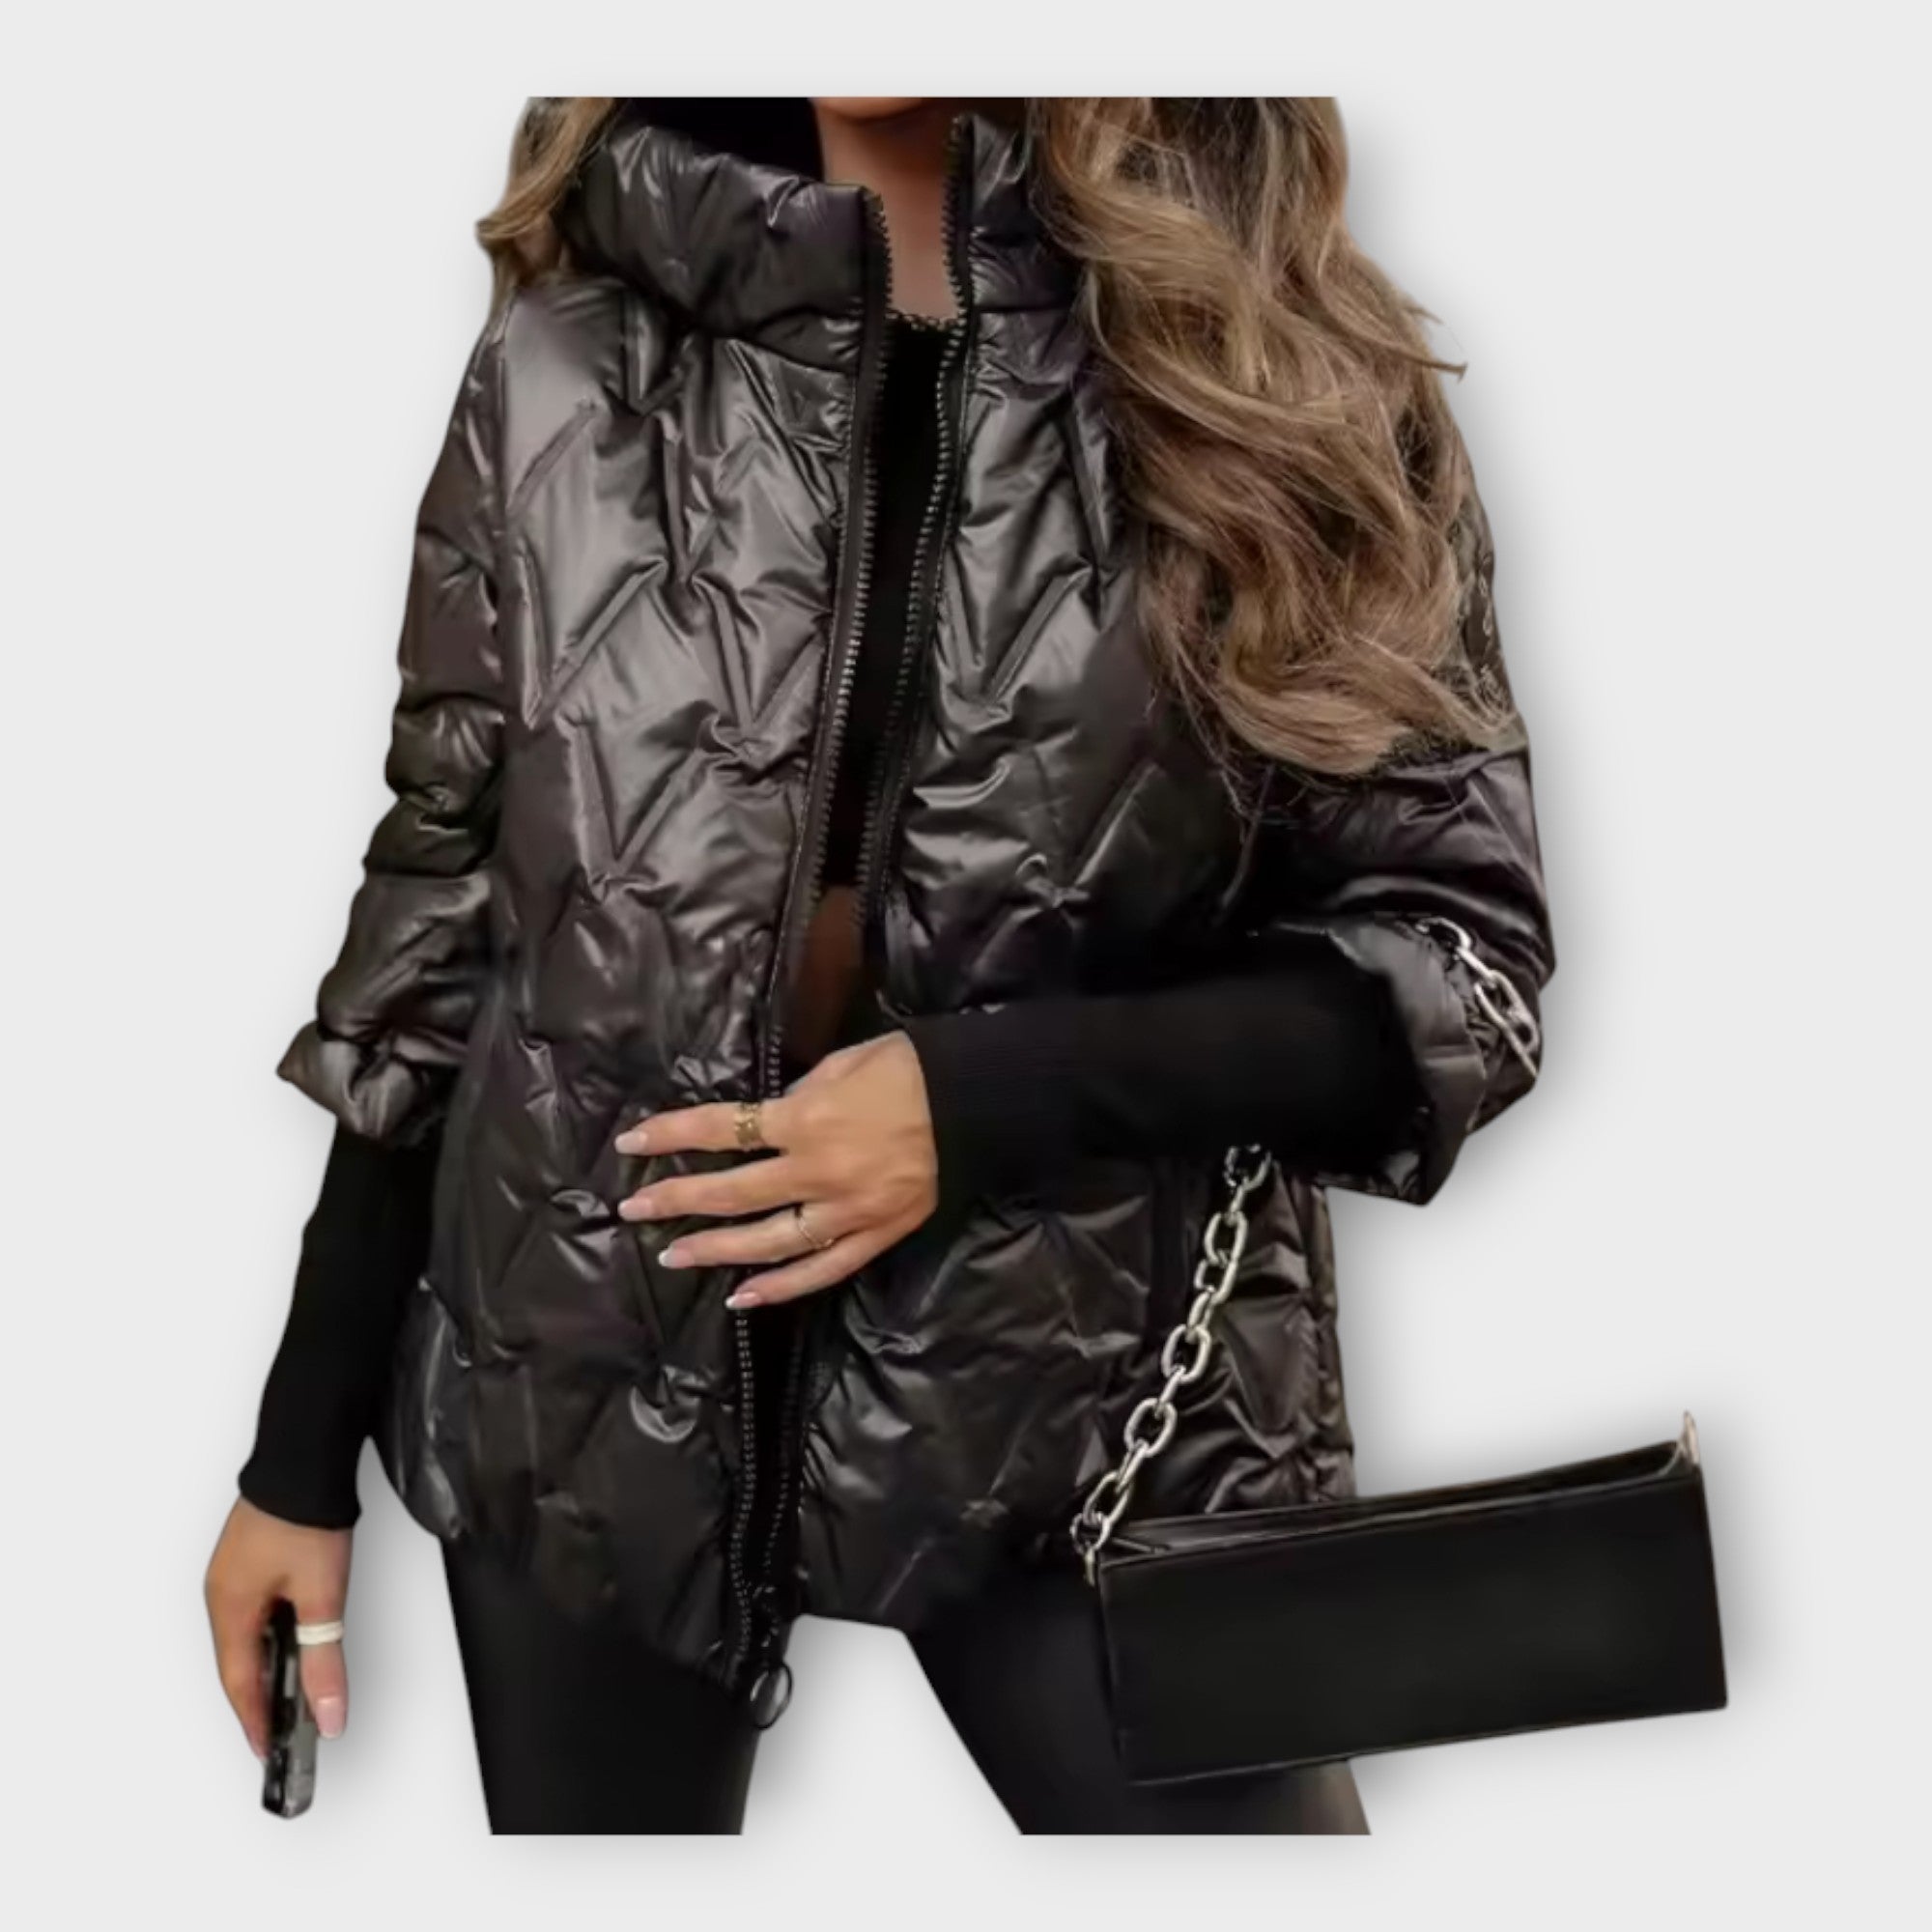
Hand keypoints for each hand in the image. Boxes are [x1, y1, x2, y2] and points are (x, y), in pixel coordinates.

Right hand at [204, 1497, 351, 1757]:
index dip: (256, 1722)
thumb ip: (325, 1661)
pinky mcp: (252, 1557)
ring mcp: (234, 1573)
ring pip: (249, 1637)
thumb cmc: (305, 1514)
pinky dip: (273, 1636)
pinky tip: (295, 1641)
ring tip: (296, 1694)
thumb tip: (327, 1714)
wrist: (305, 1454)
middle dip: (262, 1699)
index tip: (271, 1751)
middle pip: (240, 1662)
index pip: (239, 1684)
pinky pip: (256, 1611)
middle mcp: (223, 1592)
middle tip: (285, 1731)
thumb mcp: (322, 1597)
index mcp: (229, 1608)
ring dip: (270, 1666)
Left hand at [614, 1030, 937, 1306]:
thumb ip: (794, 1097)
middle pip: (733, 1191)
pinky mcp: (876, 1234)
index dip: (671, 1136)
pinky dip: (781, 1288)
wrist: (974, 1098)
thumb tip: (762, 1123)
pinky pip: (822, 1269)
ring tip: (675, 1255)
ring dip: (716, 1249)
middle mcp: (817, 1171)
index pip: (721, 1130)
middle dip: (677, 1199)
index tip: (631, 1144)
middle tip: (635, 1209)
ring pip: (768, 1241)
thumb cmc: (903, 1067)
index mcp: (804, 1119)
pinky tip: (744, 1298)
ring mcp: (847, 1210)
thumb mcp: (837, 1064)